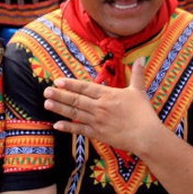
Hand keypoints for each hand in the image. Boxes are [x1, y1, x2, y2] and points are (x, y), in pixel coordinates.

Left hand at [43, 58, 160, 153]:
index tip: (58, 81)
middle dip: (60, 95)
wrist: (146, 136)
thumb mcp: (139, 91)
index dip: (71, 84)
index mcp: (108, 95)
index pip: (85, 87)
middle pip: (76, 99)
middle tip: (46, 90)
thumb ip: (137, 74)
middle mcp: (100, 107)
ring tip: (47, 103)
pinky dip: (68, 127)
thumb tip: (141, 58)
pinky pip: (80, 130)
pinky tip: (57, 125)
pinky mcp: (98, 134)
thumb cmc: (144, 113)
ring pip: (75, 113)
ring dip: (60, 108)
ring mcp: (97, 121)